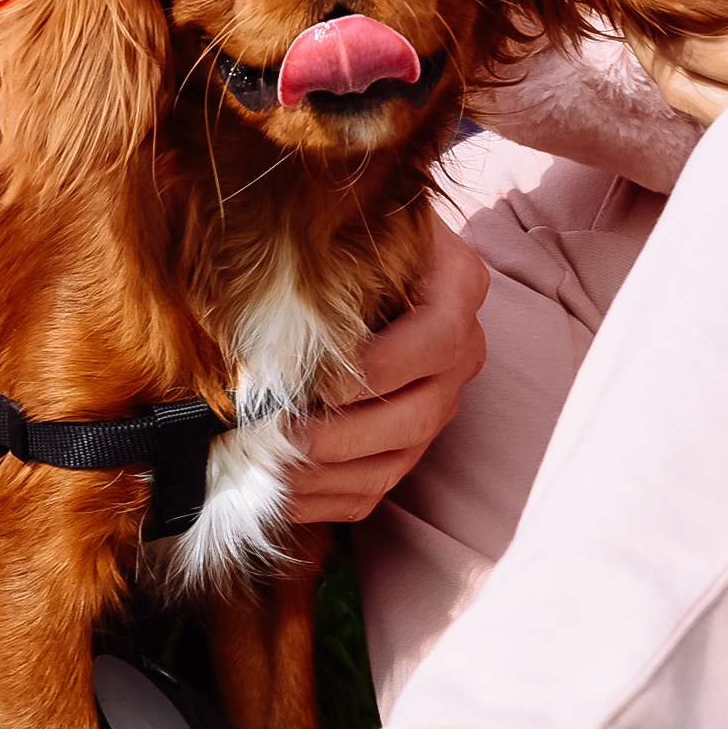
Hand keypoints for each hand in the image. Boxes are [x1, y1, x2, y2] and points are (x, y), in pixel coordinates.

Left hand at [282, 216, 488, 523]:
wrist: (359, 259)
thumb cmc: (343, 235)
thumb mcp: (346, 229)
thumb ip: (326, 261)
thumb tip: (267, 305)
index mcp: (458, 287)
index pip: (436, 341)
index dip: (378, 368)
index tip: (317, 381)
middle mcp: (461, 351)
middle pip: (419, 415)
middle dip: (342, 434)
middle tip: (279, 434)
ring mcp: (438, 403)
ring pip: (396, 462)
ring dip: (326, 475)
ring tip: (266, 466)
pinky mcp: (408, 443)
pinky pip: (374, 490)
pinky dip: (322, 499)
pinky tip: (275, 490)